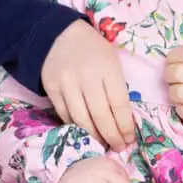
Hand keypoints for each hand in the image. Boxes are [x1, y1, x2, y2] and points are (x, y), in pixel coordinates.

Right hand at [41, 19, 133, 150]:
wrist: (59, 35)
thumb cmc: (93, 50)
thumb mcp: (112, 61)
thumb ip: (117, 87)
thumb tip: (123, 120)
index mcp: (107, 68)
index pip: (119, 104)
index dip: (125, 126)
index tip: (130, 138)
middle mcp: (87, 77)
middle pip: (101, 116)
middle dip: (112, 136)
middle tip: (118, 147)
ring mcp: (67, 84)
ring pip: (81, 120)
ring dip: (94, 137)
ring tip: (103, 145)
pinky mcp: (52, 89)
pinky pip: (65, 115)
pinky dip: (76, 127)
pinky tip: (85, 132)